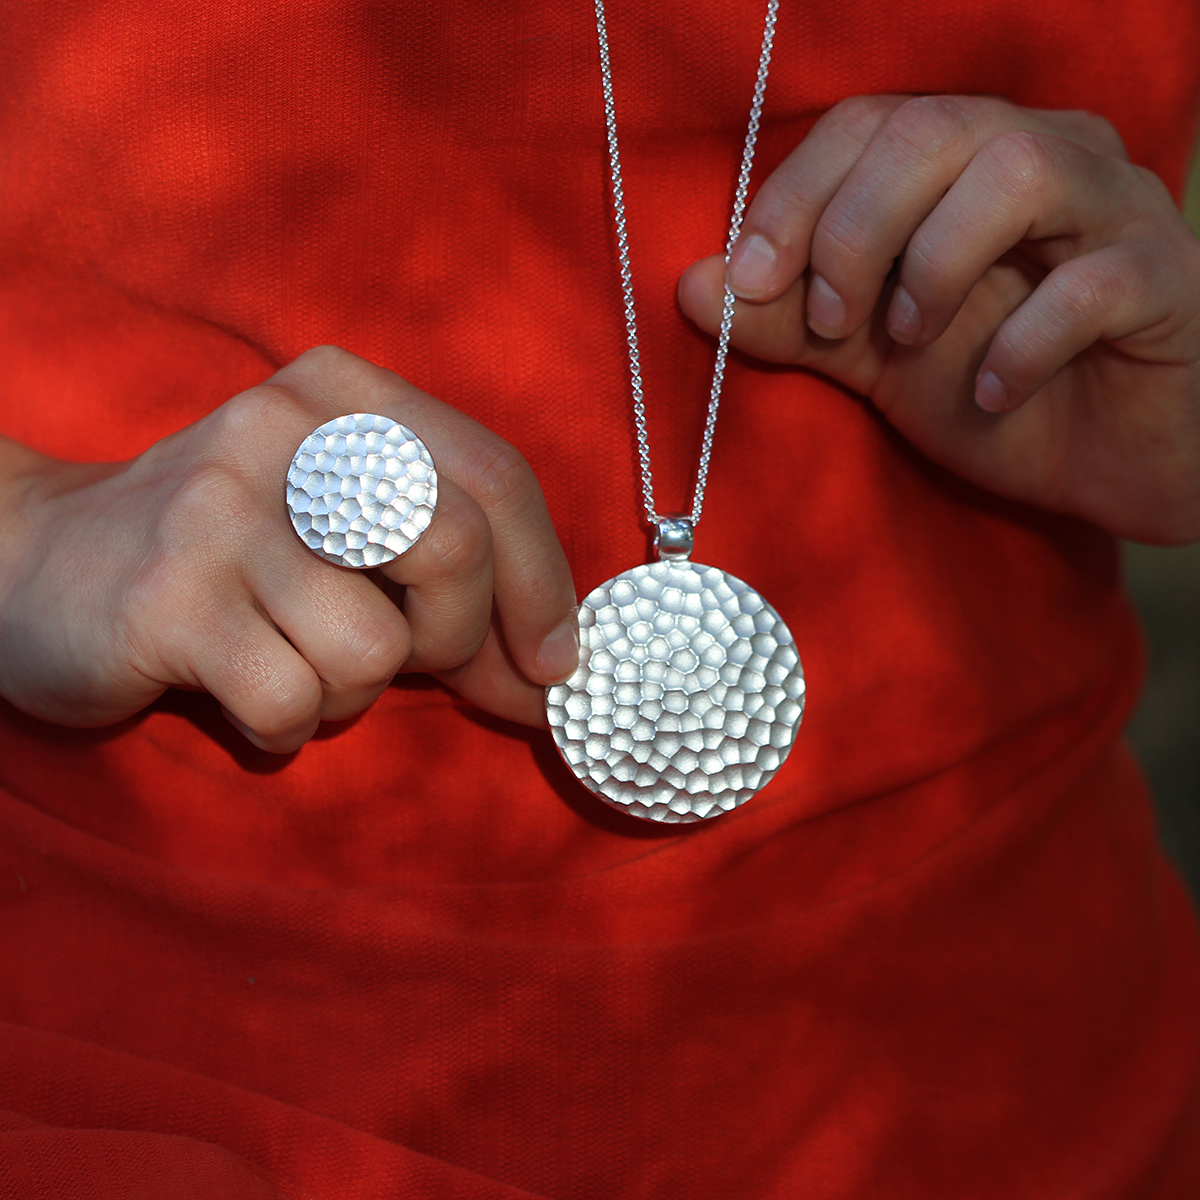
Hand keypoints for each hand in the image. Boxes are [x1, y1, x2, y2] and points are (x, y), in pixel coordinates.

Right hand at [0, 346, 577, 749]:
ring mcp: (220, 507)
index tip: (554, 662)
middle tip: (416, 663)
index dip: (544, 582)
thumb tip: (551, 676)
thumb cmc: (230, 560)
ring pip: (376, 646)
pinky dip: (285, 726)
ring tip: (293, 662)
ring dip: (354, 691)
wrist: (35, 564)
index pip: (495, 475)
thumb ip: (449, 587)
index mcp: (345, 395)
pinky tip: (236, 689)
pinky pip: (294, 700)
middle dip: (460, 638)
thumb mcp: (347, 543)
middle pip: (455, 547)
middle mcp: (286, 428)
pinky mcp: (168, 595)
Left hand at [678, 95, 1199, 543]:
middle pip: (931, 129)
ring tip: (909, 342)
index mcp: (964, 163)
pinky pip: (1092, 283)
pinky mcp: (1164, 282)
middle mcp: (1042, 156)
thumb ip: (791, 322)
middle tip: (829, 321)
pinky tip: (991, 394)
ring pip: (1018, 170)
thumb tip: (691, 288)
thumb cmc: (993, 389)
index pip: (867, 124)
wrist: (1109, 462)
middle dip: (851, 230)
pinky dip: (1022, 344)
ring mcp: (1113, 210)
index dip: (794, 195)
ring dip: (934, 264)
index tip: (746, 280)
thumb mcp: (873, 357)